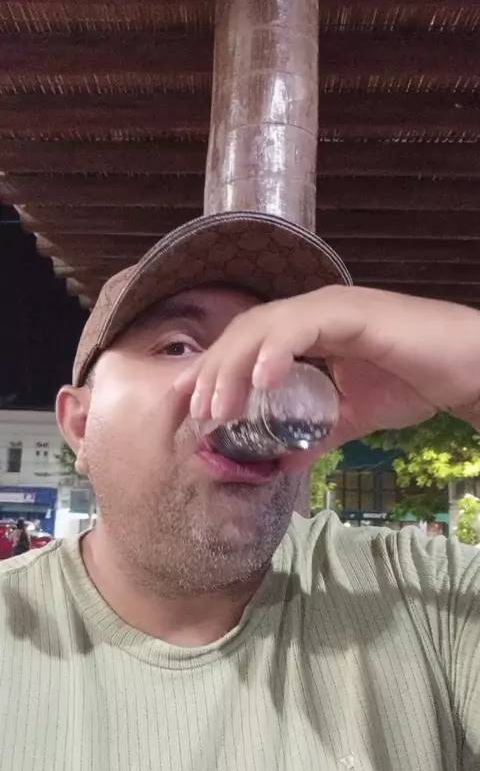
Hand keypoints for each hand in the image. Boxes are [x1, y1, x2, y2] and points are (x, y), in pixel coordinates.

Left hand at [174, 286, 479, 470]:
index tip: (190, 408)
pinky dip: (277, 351)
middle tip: (198, 414)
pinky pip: (302, 325)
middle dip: (213, 372)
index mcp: (304, 330)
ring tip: (220, 406)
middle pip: (242, 333)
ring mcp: (329, 307)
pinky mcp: (351, 311)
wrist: (465, 369)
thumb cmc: (411, 382)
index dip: (213, 372)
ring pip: (262, 326)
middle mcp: (309, 312)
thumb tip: (279, 463)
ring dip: (234, 366)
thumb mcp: (350, 418)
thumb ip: (313, 435)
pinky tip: (263, 381)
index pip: (244, 345)